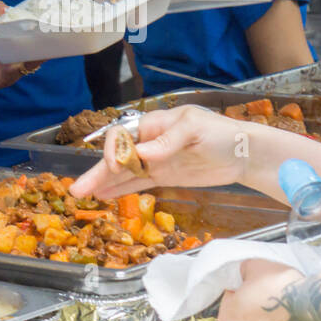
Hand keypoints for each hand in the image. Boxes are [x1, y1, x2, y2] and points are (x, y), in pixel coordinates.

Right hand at [68, 103, 249, 199]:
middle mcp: (151, 143)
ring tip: (81, 195)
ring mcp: (156, 161)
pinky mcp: (164, 177)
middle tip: (77, 189)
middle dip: (97, 171)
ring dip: (103, 183)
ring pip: (123, 173)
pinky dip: (120, 189)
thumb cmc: (221, 134)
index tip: (115, 166)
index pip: (123, 136)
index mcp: (155, 125)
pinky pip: (137, 183)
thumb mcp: (196, 129)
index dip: (114, 151)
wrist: (243, 154)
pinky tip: (104, 195)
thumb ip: (168, 140)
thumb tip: (142, 154)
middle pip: (117, 157)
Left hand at [218, 259, 320, 320]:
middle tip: (274, 304)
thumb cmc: (282, 286)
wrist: (312, 304)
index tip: (257, 289)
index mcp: (228, 318)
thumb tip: (242, 277)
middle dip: (255, 317)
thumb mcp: (255, 266)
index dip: (244, 294)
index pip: (230, 303)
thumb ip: (242, 273)